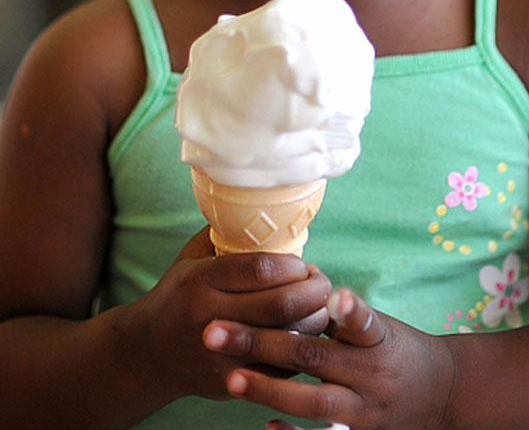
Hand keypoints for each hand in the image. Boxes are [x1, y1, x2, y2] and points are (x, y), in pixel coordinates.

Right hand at [114, 227, 331, 401]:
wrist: (147, 353)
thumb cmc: (178, 296)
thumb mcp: (190, 258)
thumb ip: (223, 234)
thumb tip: (267, 206)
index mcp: (199, 281)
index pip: (260, 268)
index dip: (293, 264)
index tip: (303, 264)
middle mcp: (208, 317)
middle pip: (281, 304)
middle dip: (314, 290)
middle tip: (321, 283)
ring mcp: (220, 353)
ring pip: (287, 337)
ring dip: (315, 319)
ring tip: (319, 306)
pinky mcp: (231, 382)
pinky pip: (281, 367)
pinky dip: (301, 347)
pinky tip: (305, 332)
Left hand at [204, 288, 454, 429]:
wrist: (442, 392)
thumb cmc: (396, 349)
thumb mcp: (379, 326)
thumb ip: (341, 313)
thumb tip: (297, 279)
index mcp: (378, 339)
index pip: (362, 322)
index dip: (348, 310)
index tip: (332, 294)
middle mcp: (372, 374)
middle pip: (315, 358)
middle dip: (263, 343)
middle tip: (215, 331)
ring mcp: (365, 410)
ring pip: (314, 403)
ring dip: (269, 389)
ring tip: (231, 378)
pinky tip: (266, 428)